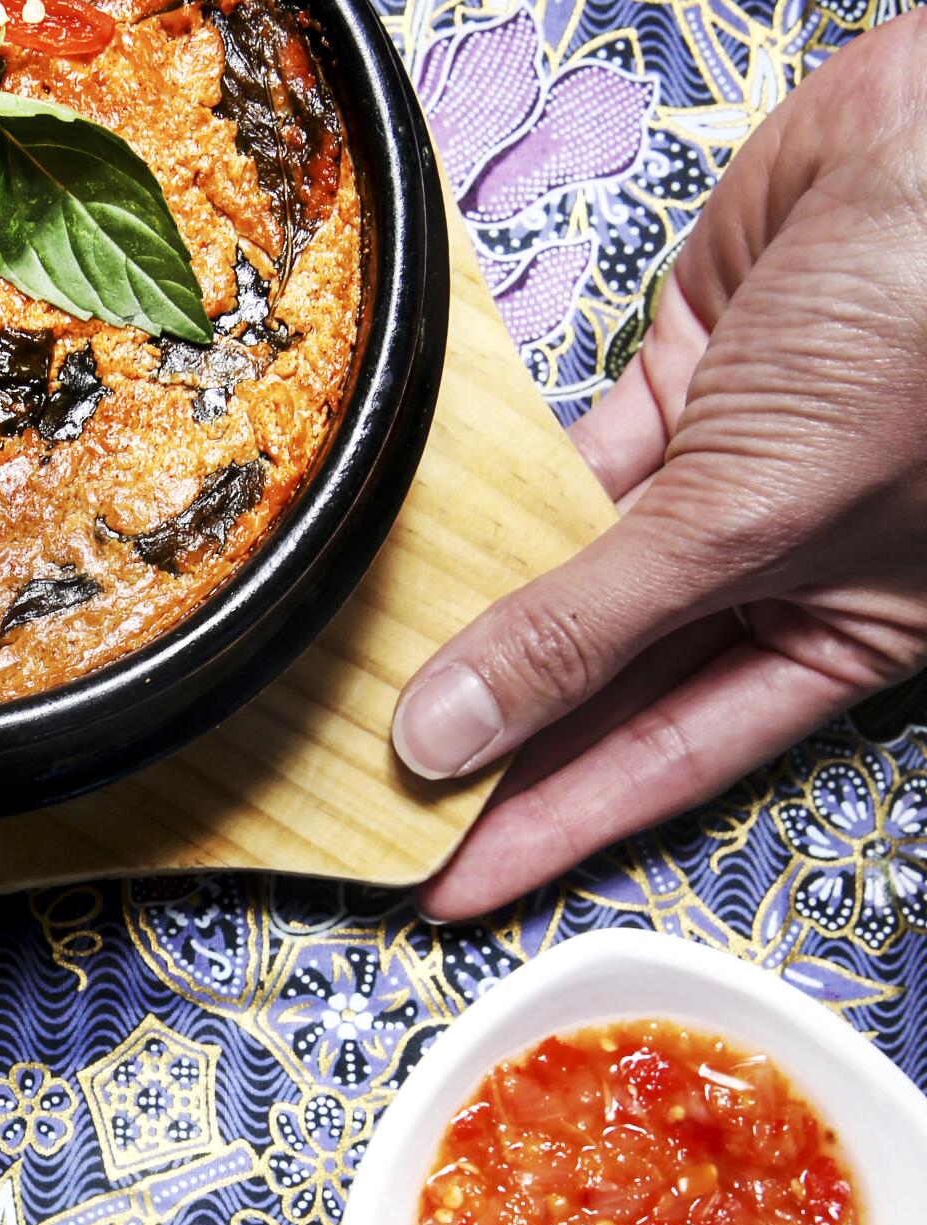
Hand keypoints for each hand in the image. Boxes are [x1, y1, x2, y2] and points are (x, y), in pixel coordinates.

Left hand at [395, 12, 926, 919]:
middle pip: (605, 683)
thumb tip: (448, 737)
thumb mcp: (753, 515)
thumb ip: (590, 627)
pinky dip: (489, 499)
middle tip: (361, 799)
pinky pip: (565, 462)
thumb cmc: (923, 336)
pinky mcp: (686, 373)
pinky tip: (405, 549)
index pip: (662, 764)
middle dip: (491, 739)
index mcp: (844, 637)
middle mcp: (782, 568)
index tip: (435, 889)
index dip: (545, 829)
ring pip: (573, 574)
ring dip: (473, 621)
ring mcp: (729, 469)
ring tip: (354, 688)